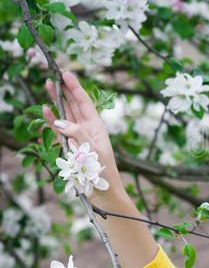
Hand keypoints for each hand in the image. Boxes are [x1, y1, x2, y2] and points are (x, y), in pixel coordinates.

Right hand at [42, 70, 125, 203]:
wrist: (104, 193)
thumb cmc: (103, 172)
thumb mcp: (93, 151)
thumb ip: (77, 135)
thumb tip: (60, 122)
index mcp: (97, 127)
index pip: (84, 103)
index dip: (75, 87)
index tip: (66, 73)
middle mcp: (87, 130)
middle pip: (74, 105)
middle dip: (65, 90)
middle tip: (54, 75)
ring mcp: (77, 138)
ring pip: (65, 115)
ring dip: (57, 102)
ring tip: (47, 87)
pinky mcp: (70, 148)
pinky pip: (59, 131)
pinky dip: (52, 121)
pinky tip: (46, 111)